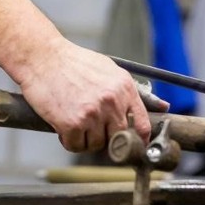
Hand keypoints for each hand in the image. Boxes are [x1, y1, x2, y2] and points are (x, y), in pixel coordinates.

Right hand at [16, 39, 151, 153]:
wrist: (41, 57)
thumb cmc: (71, 62)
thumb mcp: (107, 69)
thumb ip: (128, 90)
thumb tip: (162, 106)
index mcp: (124, 87)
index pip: (142, 124)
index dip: (139, 140)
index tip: (135, 147)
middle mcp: (111, 101)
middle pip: (118, 137)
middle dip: (105, 137)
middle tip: (92, 129)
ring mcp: (92, 113)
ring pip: (96, 144)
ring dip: (85, 138)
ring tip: (74, 119)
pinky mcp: (72, 124)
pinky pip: (75, 145)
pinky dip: (68, 140)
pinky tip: (62, 125)